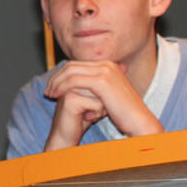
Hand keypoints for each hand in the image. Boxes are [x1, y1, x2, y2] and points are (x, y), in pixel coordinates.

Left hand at [43, 60, 162, 148]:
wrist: (139, 122)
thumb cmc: (123, 114)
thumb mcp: (106, 97)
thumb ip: (93, 89)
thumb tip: (77, 89)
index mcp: (108, 65)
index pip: (77, 64)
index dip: (62, 75)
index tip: (52, 87)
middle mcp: (107, 64)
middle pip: (72, 65)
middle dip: (56, 78)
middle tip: (47, 90)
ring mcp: (105, 71)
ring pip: (70, 72)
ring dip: (57, 83)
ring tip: (49, 95)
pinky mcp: (102, 81)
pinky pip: (74, 81)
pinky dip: (62, 88)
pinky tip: (56, 97)